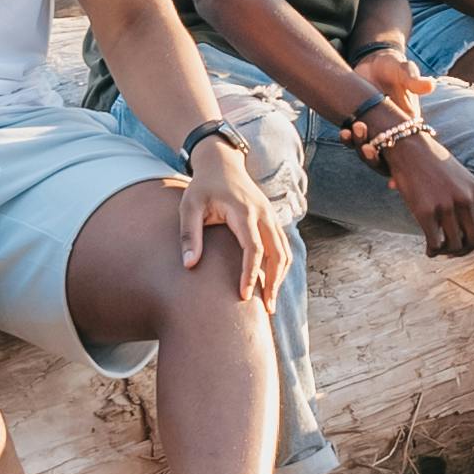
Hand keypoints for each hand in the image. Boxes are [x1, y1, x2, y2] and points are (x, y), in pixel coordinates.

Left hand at [179, 132, 283, 301]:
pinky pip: (283, 247)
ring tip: (270, 302)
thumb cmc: (203, 187)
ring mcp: (271, 217)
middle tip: (267, 310)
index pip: (254, 248)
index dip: (250, 274)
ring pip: (285, 252)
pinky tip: (271, 283)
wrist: (223, 163)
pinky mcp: (272, 221)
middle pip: (278, 254)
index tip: (244, 296)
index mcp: (244, 212)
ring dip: (280, 278)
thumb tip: (190, 264)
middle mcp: (264, 215)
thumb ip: (189, 234)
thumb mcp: (189, 206)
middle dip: (274, 283)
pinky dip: (280, 267)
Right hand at [389, 128, 473, 262]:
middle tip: (453, 252)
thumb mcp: (464, 181)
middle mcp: (466, 200)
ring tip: (439, 249)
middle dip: (464, 251)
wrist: (411, 148)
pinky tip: (429, 249)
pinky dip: (433, 251)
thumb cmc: (437, 166)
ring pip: (455, 246)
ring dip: (447, 252)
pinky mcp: (425, 212)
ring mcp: (446, 206)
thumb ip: (472, 205)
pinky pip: (435, 243)